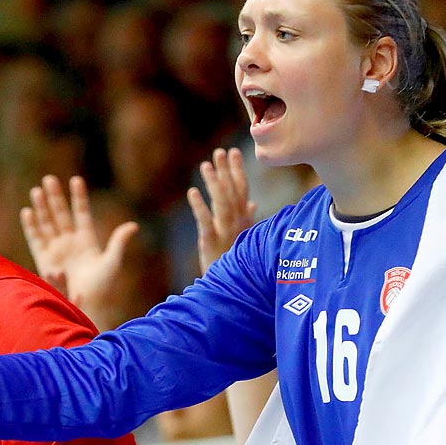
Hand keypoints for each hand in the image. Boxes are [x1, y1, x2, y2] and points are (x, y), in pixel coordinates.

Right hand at [19, 175, 138, 308]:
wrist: (88, 306)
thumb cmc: (103, 287)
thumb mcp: (112, 262)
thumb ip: (119, 242)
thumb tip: (133, 226)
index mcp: (87, 240)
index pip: (82, 213)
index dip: (79, 197)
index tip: (76, 180)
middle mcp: (70, 242)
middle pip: (60, 214)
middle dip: (55, 196)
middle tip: (48, 179)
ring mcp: (57, 250)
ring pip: (47, 223)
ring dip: (41, 207)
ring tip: (36, 190)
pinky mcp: (44, 261)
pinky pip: (35, 240)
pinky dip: (31, 226)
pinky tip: (27, 212)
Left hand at [187, 148, 256, 271]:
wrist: (234, 293)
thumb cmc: (239, 266)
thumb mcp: (246, 240)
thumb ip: (248, 219)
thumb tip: (253, 204)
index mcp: (244, 223)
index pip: (242, 191)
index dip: (237, 171)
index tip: (233, 153)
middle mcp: (238, 225)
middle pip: (232, 193)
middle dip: (226, 171)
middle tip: (220, 152)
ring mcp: (226, 234)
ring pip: (221, 203)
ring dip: (214, 183)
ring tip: (205, 165)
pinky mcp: (212, 244)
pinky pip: (205, 222)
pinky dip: (199, 207)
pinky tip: (192, 192)